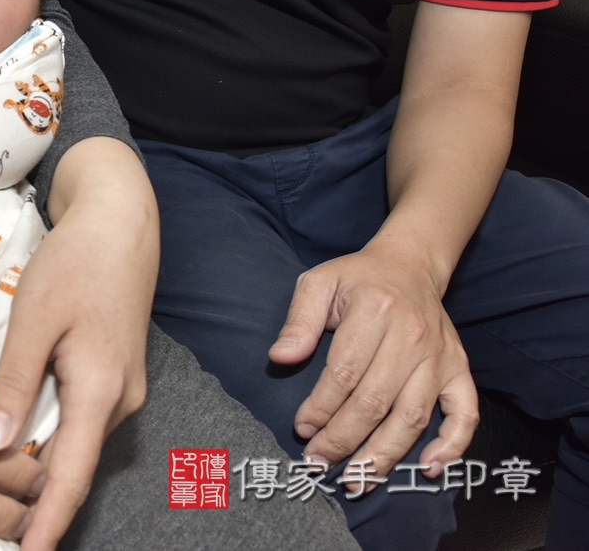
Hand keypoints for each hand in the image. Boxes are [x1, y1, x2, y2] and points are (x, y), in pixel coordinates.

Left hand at [0, 139, 158, 548]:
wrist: (121, 220)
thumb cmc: (77, 263)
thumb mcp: (36, 320)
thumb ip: (14, 385)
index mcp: (101, 392)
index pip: (70, 479)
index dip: (45, 524)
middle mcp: (118, 401)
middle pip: (71, 468)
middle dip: (33, 506)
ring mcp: (120, 390)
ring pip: (72, 445)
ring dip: (36, 473)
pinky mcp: (111, 375)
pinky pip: (76, 421)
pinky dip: (46, 440)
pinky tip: (12, 444)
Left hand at [268, 246, 478, 491]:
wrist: (409, 265)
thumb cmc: (357, 279)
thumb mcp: (318, 282)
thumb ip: (299, 320)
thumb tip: (280, 357)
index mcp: (375, 310)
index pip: (345, 373)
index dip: (321, 408)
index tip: (302, 429)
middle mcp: (412, 336)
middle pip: (376, 402)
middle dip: (344, 439)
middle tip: (318, 463)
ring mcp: (440, 357)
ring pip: (413, 416)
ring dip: (384, 455)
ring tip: (358, 480)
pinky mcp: (459, 369)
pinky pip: (465, 413)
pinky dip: (452, 444)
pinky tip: (428, 469)